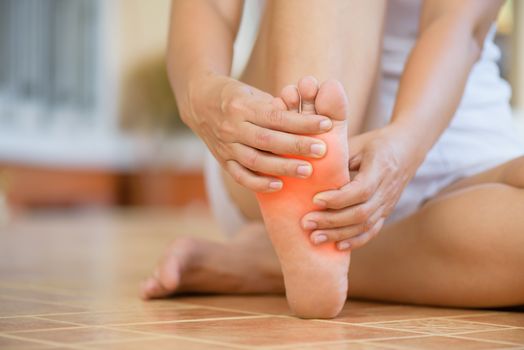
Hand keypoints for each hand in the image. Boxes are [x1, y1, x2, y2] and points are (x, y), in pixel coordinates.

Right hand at [180, 73, 332, 191]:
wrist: (199, 102)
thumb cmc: (236, 96)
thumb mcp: (253, 93)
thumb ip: (275, 107)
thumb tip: (305, 117)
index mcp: (242, 106)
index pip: (276, 117)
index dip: (302, 122)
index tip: (326, 125)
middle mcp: (232, 127)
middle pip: (268, 140)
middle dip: (297, 146)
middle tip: (322, 151)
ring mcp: (226, 146)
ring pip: (255, 160)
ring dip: (282, 167)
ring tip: (307, 171)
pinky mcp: (222, 160)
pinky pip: (240, 175)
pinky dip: (258, 183)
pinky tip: (278, 186)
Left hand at [301, 125, 423, 249]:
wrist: (407, 148)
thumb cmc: (376, 143)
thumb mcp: (358, 143)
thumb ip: (339, 158)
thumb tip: (310, 171)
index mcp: (381, 168)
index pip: (360, 190)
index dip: (337, 199)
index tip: (314, 200)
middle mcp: (387, 190)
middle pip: (361, 213)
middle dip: (331, 221)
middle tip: (305, 223)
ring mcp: (388, 204)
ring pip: (365, 226)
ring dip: (338, 234)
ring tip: (314, 238)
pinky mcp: (386, 212)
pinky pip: (372, 231)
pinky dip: (355, 241)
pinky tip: (337, 246)